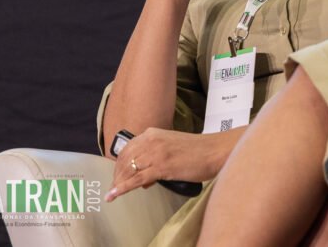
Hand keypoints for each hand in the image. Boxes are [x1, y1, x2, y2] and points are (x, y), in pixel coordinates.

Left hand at [105, 127, 239, 201]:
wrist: (215, 151)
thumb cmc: (198, 151)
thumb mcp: (172, 147)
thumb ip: (157, 157)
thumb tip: (146, 179)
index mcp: (153, 133)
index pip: (127, 148)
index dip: (120, 163)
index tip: (118, 174)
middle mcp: (151, 140)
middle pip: (124, 159)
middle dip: (117, 174)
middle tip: (115, 187)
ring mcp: (156, 153)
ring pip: (128, 169)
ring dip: (118, 182)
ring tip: (112, 193)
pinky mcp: (161, 167)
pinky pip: (136, 179)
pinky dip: (122, 188)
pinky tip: (114, 194)